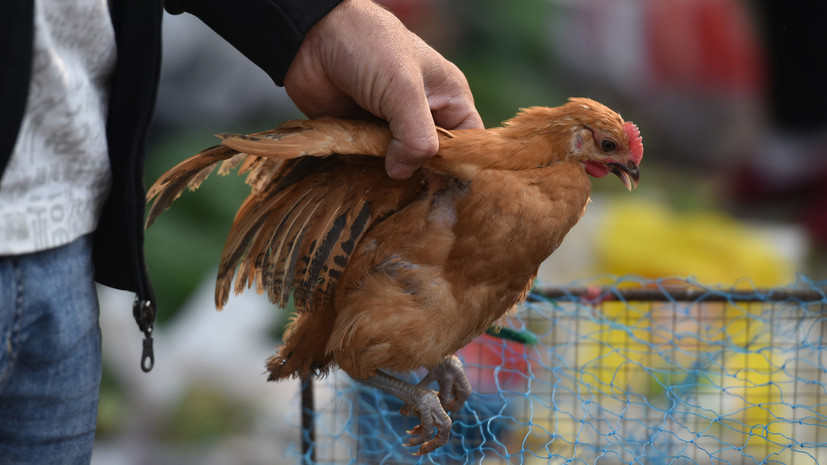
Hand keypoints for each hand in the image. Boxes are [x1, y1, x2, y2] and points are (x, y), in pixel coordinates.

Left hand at [283, 0, 482, 178]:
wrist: (311, 37)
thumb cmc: (368, 46)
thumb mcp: (403, 88)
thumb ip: (416, 136)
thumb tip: (404, 173)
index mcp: (448, 97)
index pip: (468, 142)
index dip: (461, 166)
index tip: (446, 190)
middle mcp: (424, 114)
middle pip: (434, 160)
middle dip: (424, 178)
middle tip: (414, 199)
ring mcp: (392, 126)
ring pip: (402, 165)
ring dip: (391, 178)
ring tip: (386, 194)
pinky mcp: (363, 135)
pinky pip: (371, 163)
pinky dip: (366, 172)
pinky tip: (363, 182)